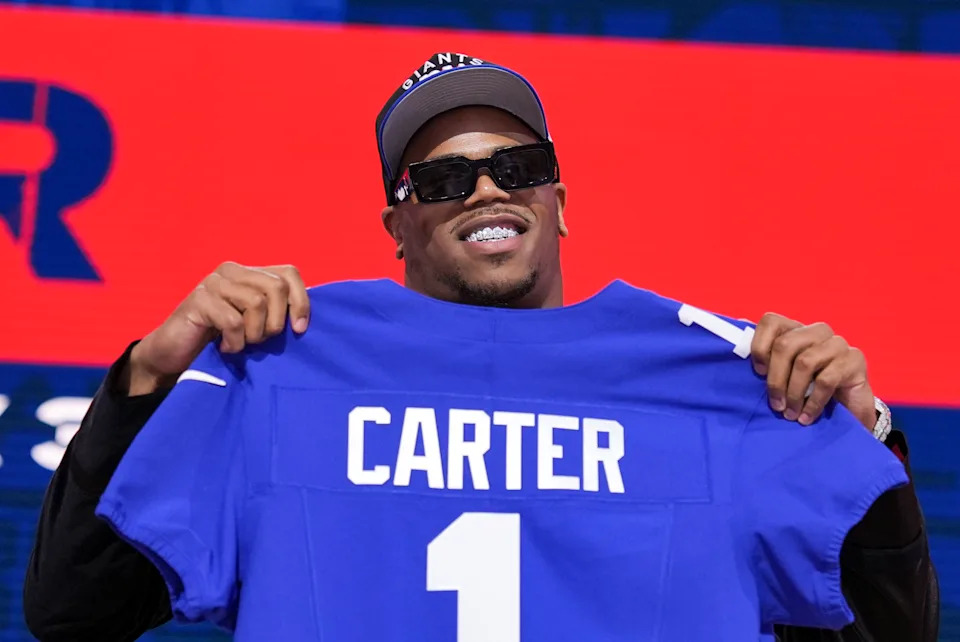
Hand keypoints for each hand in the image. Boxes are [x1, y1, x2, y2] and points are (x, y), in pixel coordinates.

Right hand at [123, 262, 308, 395]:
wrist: (174, 356)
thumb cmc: (220, 340)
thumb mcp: (255, 324)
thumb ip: (276, 312)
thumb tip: (305, 318)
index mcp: (250, 273)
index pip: (290, 273)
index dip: (301, 301)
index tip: (299, 330)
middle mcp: (232, 270)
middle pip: (277, 287)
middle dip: (275, 322)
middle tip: (258, 341)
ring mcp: (213, 282)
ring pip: (257, 303)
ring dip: (254, 334)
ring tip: (240, 343)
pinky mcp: (198, 300)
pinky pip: (233, 321)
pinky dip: (235, 342)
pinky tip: (225, 347)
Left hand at [750, 313, 875, 429]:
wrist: (849, 410)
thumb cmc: (809, 391)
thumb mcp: (784, 376)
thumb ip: (767, 362)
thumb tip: (736, 351)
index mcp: (797, 330)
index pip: (771, 321)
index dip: (760, 346)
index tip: (757, 372)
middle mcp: (818, 331)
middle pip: (785, 344)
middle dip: (775, 379)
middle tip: (775, 404)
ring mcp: (838, 344)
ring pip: (805, 362)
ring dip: (794, 393)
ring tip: (790, 413)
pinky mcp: (855, 360)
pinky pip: (826, 379)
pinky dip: (813, 402)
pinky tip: (807, 416)